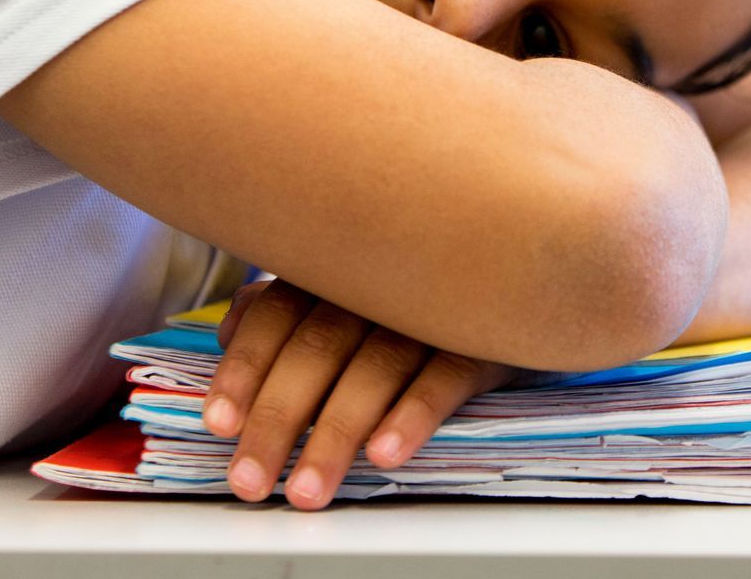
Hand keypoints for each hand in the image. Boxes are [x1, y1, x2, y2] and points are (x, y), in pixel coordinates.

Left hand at [202, 279, 519, 507]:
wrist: (530, 260)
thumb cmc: (417, 288)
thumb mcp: (351, 286)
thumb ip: (289, 305)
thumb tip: (228, 331)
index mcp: (339, 265)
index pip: (275, 313)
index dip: (244, 368)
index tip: (220, 425)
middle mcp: (380, 278)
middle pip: (316, 346)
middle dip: (278, 419)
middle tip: (253, 482)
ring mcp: (434, 304)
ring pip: (374, 367)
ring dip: (336, 432)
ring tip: (310, 489)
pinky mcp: (485, 334)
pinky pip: (445, 374)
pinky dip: (413, 414)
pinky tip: (385, 454)